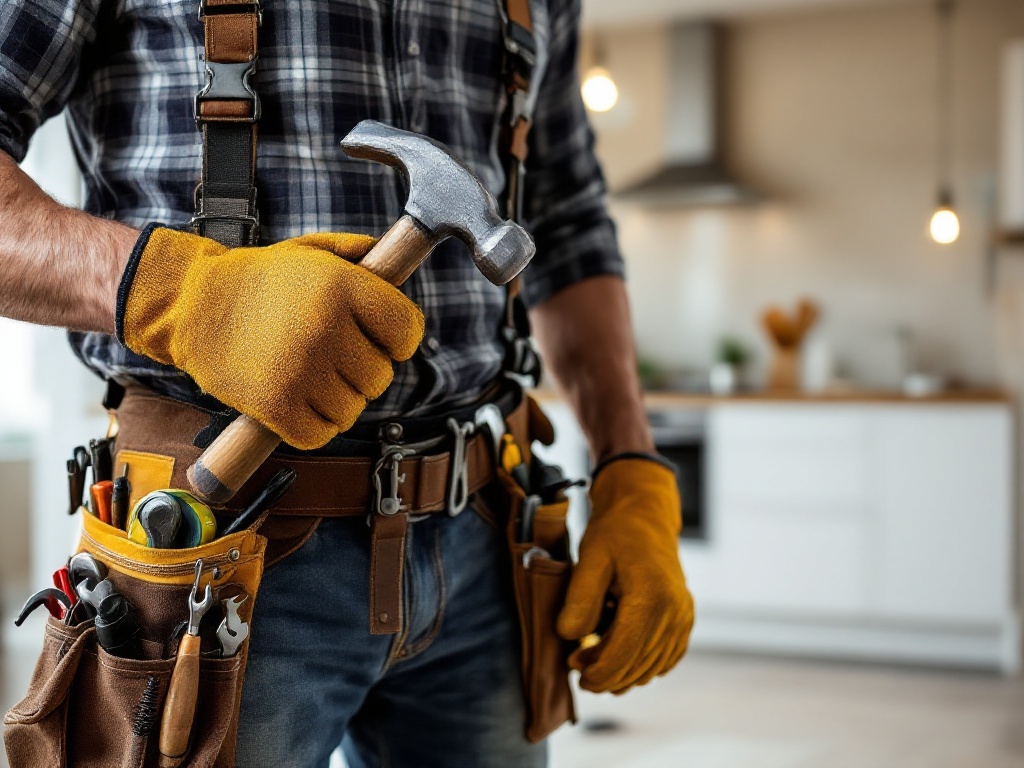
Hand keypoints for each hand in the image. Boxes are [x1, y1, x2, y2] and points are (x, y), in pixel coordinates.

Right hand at [117, 227, 423, 449]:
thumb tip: (395, 260)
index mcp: (343, 286)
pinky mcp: (275, 406)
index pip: (408, 331)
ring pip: (353, 409)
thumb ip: (358, 254)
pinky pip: (321, 434)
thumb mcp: (311, 251)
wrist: (191, 304)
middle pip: (381, 376)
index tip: (379, 339)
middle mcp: (326, 328)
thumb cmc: (259, 279)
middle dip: (363, 371)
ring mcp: (300, 370)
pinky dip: (315, 426)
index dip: (398, 339)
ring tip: (312, 377)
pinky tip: (300, 403)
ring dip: (339, 400)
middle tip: (334, 357)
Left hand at [557, 455, 693, 693]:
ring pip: (651, 668)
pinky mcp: (685, 621)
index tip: (577, 673)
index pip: (625, 652)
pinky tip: (617, 653)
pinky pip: (663, 659)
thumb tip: (569, 636)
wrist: (645, 516)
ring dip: (621, 672)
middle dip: (605, 674)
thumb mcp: (590, 557)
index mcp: (652, 595)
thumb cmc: (615, 532)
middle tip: (576, 665)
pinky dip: (640, 664)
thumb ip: (580, 598)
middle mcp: (675, 611)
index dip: (599, 671)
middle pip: (637, 665)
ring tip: (592, 657)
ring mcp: (684, 618)